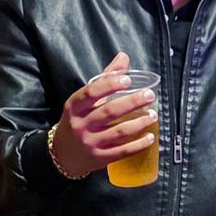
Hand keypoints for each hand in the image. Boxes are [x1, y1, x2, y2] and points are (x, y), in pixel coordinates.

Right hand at [50, 52, 157, 178]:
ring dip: (139, 123)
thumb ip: (104, 79)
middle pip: (109, 111)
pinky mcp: (99, 158)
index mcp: (74, 106)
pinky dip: (138, 145)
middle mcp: (80, 124)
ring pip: (118, 132)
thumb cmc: (77, 120)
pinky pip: (122, 151)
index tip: (128, 79)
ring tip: (153, 115)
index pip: (91, 93)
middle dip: (132, 102)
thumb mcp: (83, 100)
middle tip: (150, 96)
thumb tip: (123, 57)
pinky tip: (150, 137)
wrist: (62, 154)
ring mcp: (90, 142)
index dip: (110, 84)